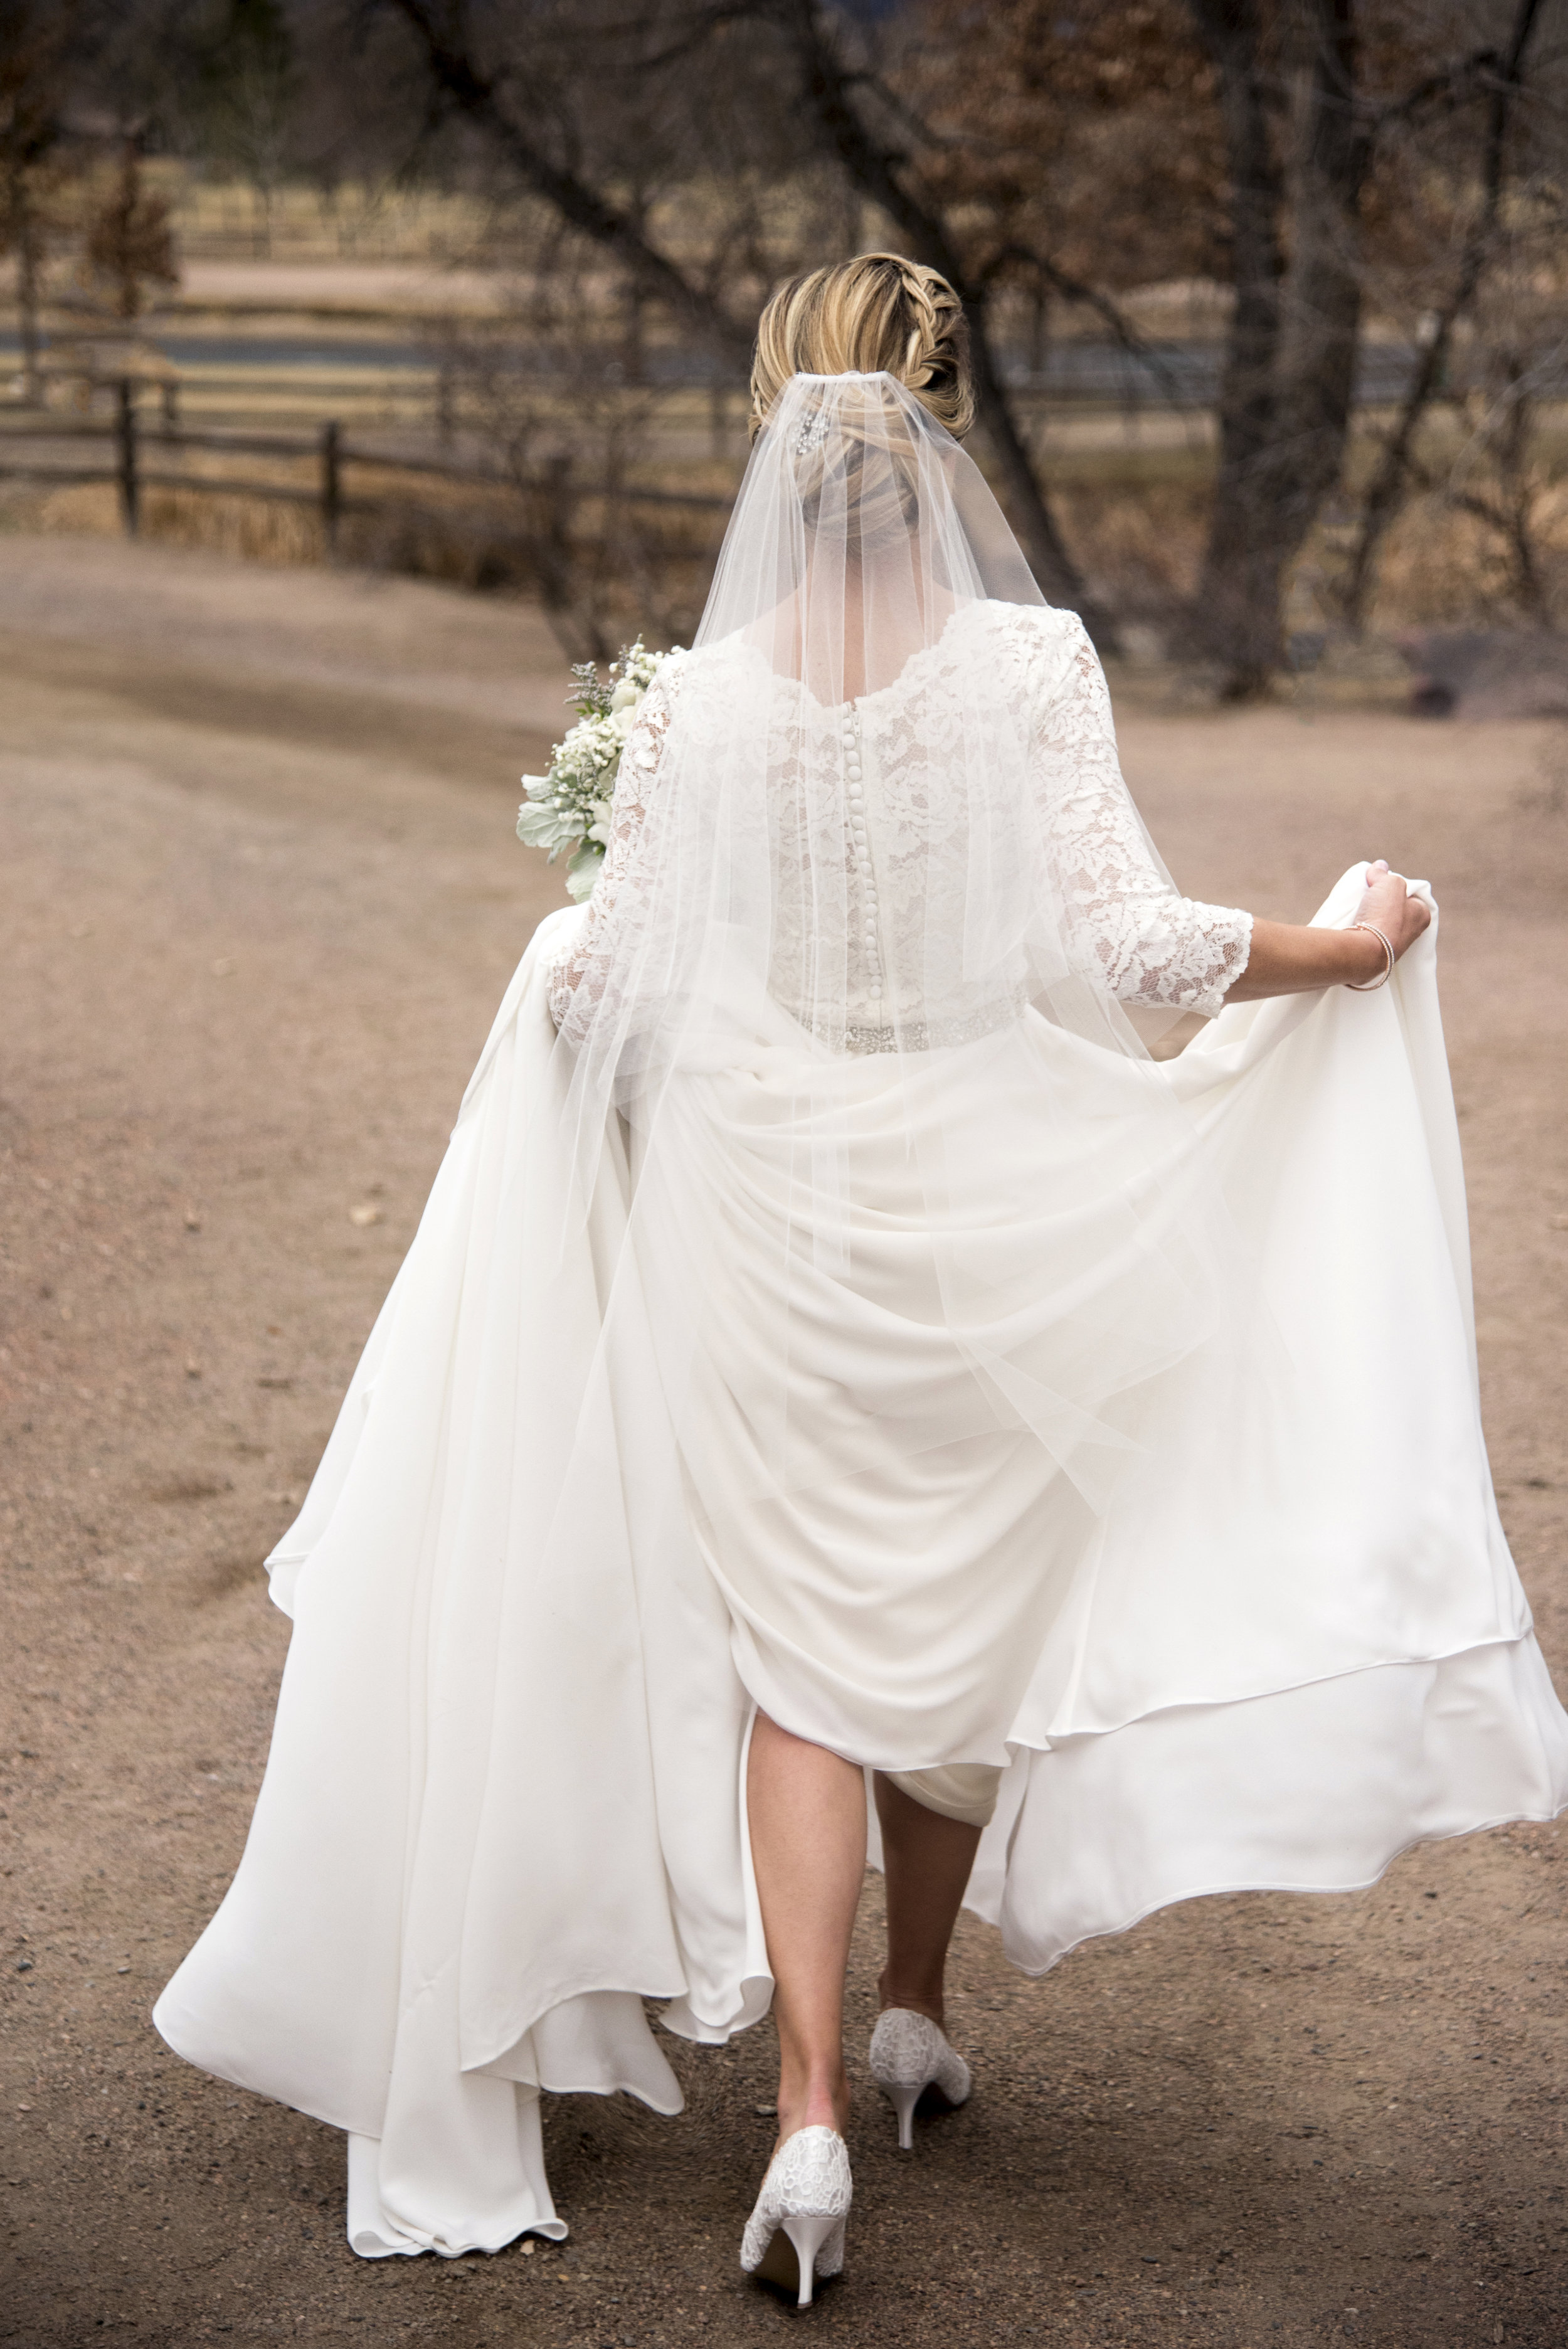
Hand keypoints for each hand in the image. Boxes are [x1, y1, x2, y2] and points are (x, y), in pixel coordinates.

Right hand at [1351, 859, 1430, 974]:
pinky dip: (1364, 930)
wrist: (1366, 950)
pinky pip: (1371, 937)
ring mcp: (1395, 947)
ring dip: (1372, 917)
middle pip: (1395, 910)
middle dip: (1383, 903)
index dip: (1394, 887)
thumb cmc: (1385, 915)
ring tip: (1360, 910)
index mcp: (1422, 915)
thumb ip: (1383, 873)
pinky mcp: (1378, 956)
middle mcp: (1413, 933)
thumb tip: (1379, 866)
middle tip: (1369, 895)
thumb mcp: (1389, 883)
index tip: (1380, 885)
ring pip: (1383, 924)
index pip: (1410, 895)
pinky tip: (1355, 924)